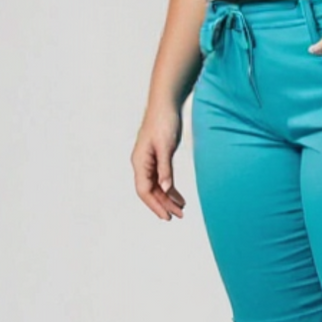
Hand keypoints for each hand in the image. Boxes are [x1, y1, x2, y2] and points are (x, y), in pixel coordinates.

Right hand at [131, 106, 187, 220]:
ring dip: (168, 198)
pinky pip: (161, 178)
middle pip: (151, 191)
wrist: (166, 104)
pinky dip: (170, 188)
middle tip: (178, 216)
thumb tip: (165, 189)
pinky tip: (179, 196)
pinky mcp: (157, 158)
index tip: (166, 216)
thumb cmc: (163, 122)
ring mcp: (149, 161)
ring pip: (157, 186)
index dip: (155, 205)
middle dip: (163, 204)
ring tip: (181, 209)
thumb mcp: (166, 147)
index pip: (144, 190)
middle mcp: (142, 164)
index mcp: (139, 162)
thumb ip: (165, 169)